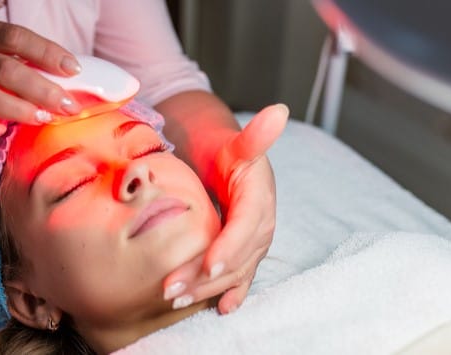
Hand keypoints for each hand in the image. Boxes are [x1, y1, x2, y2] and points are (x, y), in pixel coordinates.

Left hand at [163, 104, 288, 313]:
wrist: (225, 160)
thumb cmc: (224, 151)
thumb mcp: (236, 142)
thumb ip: (255, 135)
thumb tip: (279, 111)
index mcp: (260, 197)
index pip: (247, 227)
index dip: (230, 247)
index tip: (209, 265)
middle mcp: (261, 224)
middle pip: (237, 257)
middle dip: (206, 276)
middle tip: (171, 288)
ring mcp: (253, 242)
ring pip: (234, 272)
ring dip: (206, 290)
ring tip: (175, 299)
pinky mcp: (243, 253)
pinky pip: (239, 277)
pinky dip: (231, 294)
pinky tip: (221, 309)